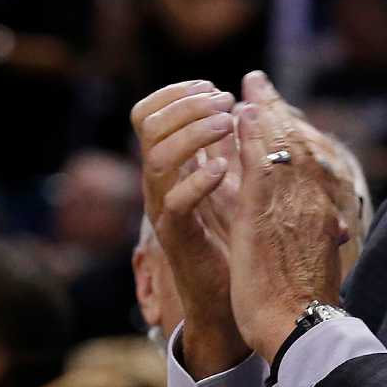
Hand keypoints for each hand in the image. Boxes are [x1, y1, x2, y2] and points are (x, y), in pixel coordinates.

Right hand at [131, 79, 247, 375]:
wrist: (230, 299)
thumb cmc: (230, 239)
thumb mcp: (228, 182)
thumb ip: (225, 146)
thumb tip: (239, 104)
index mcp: (168, 166)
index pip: (148, 114)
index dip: (176, 93)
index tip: (213, 88)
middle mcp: (158, 183)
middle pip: (148, 126)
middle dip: (186, 105)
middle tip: (224, 103)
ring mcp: (163, 210)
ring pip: (157, 157)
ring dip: (193, 133)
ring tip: (227, 125)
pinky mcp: (176, 238)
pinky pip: (175, 203)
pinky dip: (197, 180)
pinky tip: (221, 169)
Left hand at [229, 72, 347, 361]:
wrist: (303, 330)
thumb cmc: (305, 307)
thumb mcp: (314, 262)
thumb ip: (314, 237)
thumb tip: (326, 228)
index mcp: (319, 216)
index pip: (305, 164)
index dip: (288, 133)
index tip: (274, 111)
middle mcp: (310, 205)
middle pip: (296, 146)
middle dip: (276, 111)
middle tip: (258, 82)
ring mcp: (290, 208)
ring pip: (281, 148)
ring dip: (265, 114)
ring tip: (250, 87)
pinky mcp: (266, 217)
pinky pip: (260, 166)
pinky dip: (252, 138)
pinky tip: (241, 116)